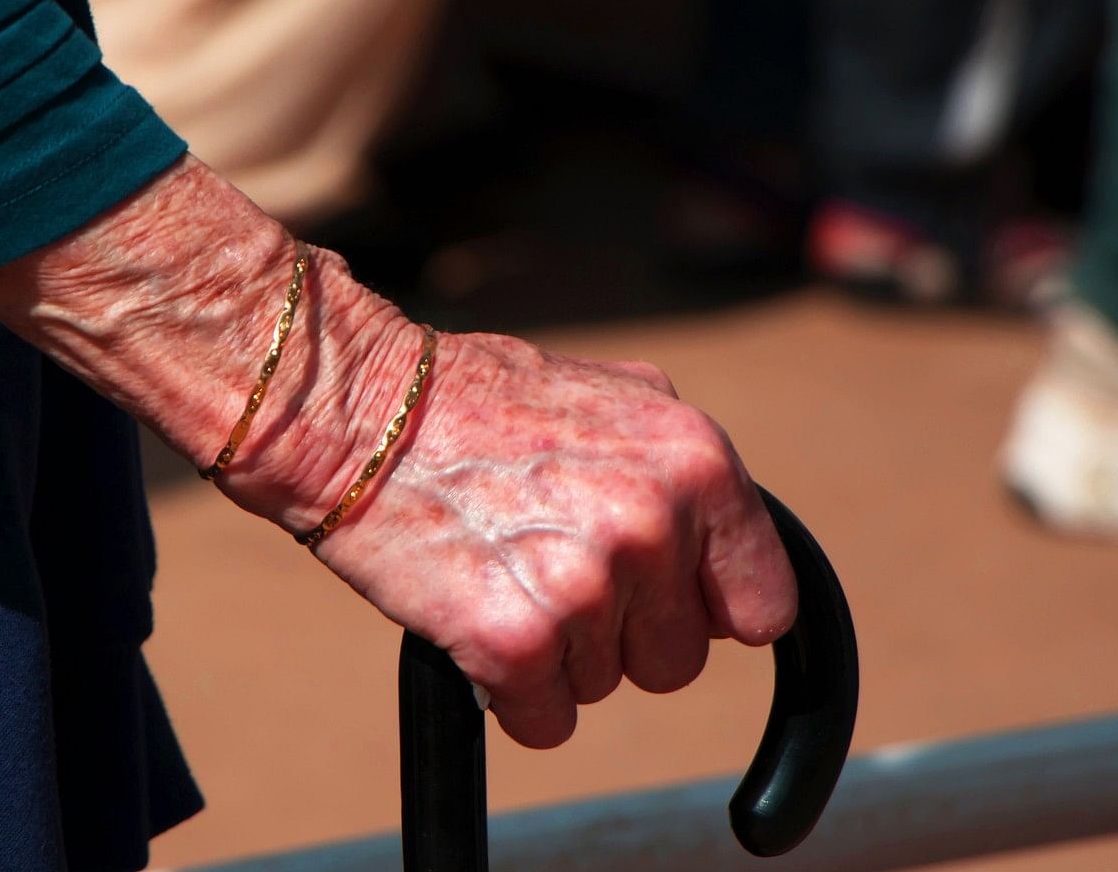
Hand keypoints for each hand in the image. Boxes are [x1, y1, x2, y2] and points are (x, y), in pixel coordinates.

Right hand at [0, 157, 795, 747]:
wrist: (353, 412)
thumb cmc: (470, 400)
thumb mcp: (611, 394)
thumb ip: (684, 466)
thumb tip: (739, 540)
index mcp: (696, 462)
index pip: (764, 606)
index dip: (705, 610)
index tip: (660, 601)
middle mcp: (654, 525)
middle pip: (678, 662)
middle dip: (620, 633)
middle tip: (545, 564)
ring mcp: (588, 588)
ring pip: (607, 689)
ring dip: (556, 655)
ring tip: (498, 570)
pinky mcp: (516, 643)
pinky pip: (545, 723)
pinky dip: (507, 694)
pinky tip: (470, 618)